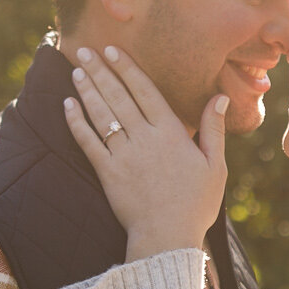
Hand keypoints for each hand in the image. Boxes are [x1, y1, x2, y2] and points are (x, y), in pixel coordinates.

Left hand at [62, 45, 227, 259]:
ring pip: (102, 115)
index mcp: (172, 134)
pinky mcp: (107, 173)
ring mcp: (124, 155)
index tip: (113, 50)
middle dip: (101, 71)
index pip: (145, 91)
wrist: (167, 238)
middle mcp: (145, 139)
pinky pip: (88, 142)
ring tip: (76, 69)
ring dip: (87, 90)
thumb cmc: (196, 204)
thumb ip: (214, 128)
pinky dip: (76, 122)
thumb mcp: (215, 166)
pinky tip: (67, 105)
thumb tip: (220, 96)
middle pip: (119, 97)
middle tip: (85, 49)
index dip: (127, 68)